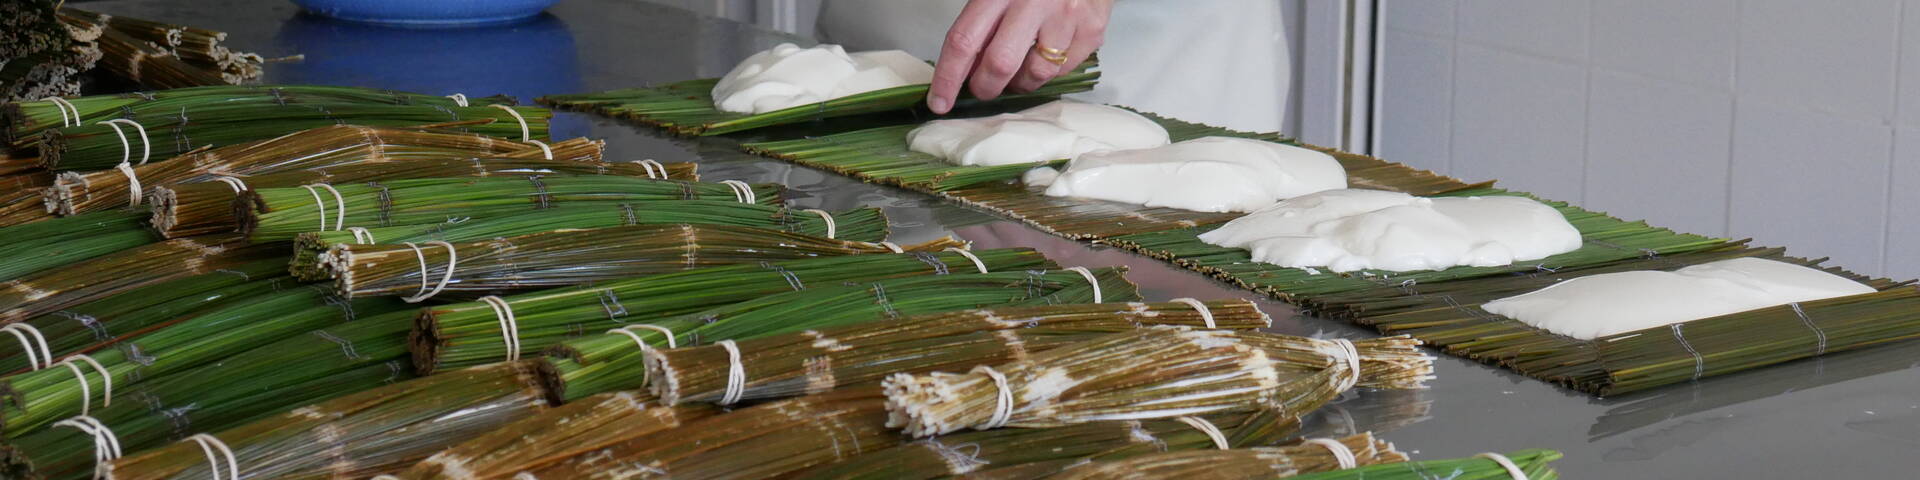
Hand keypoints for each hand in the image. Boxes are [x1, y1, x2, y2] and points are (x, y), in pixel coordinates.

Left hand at [925, 0, 1112, 113]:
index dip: (948, 77)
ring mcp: (1066, 16)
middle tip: (983, 87)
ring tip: (1022, 64)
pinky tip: (1050, 50)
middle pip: (999, 64)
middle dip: (985, 87)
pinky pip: (1063, 70)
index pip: (964, 40)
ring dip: (1021, 82)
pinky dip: (1051, 70)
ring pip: (1034, 74)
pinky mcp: (1092, 29)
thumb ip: (982, 24)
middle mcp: (1033, 1)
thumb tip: (966, 70)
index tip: (939, 101)